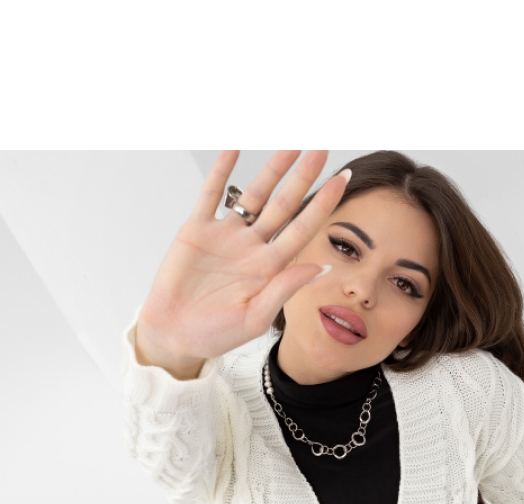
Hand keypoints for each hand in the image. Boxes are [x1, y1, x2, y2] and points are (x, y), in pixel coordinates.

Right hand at [135, 150, 349, 373]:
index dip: (324, 204)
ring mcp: (226, 236)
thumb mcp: (256, 318)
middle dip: (303, 176)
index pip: (304, 228)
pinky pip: (212, 194)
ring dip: (272, 169)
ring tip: (291, 144)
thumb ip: (285, 288)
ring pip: (253, 194)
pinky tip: (234, 148)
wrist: (174, 334)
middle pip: (284, 204)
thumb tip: (321, 266)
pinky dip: (222, 171)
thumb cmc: (215, 333)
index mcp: (271, 268)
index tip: (343, 180)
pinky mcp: (197, 230)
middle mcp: (253, 247)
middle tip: (322, 149)